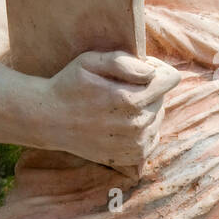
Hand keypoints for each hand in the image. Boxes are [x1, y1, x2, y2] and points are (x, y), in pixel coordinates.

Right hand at [43, 50, 180, 169]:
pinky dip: (143, 128)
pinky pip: (153, 136)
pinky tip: (121, 122)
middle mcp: (136, 124)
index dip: (156, 68)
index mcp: (129, 99)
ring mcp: (135, 143)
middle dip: (149, 88)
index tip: (138, 69)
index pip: (169, 79)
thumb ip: (124, 62)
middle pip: (162, 97)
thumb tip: (151, 71)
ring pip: (158, 116)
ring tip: (118, 105)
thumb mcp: (90, 61)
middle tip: (121, 86)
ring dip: (145, 108)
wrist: (48, 120)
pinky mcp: (132, 157)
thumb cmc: (69, 85)